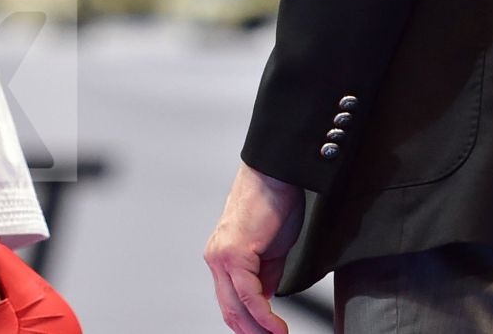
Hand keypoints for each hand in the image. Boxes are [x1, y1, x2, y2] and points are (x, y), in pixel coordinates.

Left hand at [203, 163, 304, 333]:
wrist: (275, 174)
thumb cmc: (274, 203)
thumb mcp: (272, 252)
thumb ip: (265, 277)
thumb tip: (265, 300)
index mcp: (223, 256)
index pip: (231, 302)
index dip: (249, 325)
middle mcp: (217, 257)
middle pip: (229, 310)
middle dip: (251, 332)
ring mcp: (221, 255)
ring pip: (236, 306)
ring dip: (258, 328)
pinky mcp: (233, 252)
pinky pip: (247, 294)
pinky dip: (263, 315)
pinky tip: (276, 325)